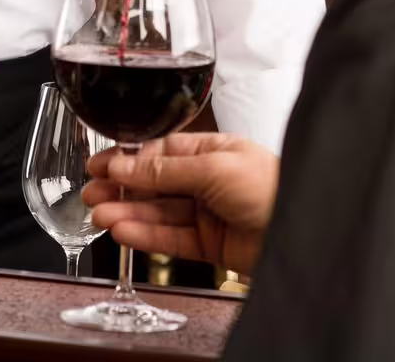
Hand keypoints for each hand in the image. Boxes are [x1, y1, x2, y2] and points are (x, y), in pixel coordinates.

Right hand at [80, 133, 279, 277]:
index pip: (160, 152)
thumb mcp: (214, 167)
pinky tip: (124, 231)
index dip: (129, 160)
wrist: (303, 232)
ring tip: (100, 215)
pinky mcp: (211, 245)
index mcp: (214, 151)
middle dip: (122, 189)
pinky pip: (171, 239)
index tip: (101, 166)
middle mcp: (209, 181)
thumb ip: (166, 169)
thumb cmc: (273, 188)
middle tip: (91, 194)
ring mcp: (209, 213)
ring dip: (128, 213)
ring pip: (159, 213)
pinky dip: (145, 235)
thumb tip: (125, 163)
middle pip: (155, 184)